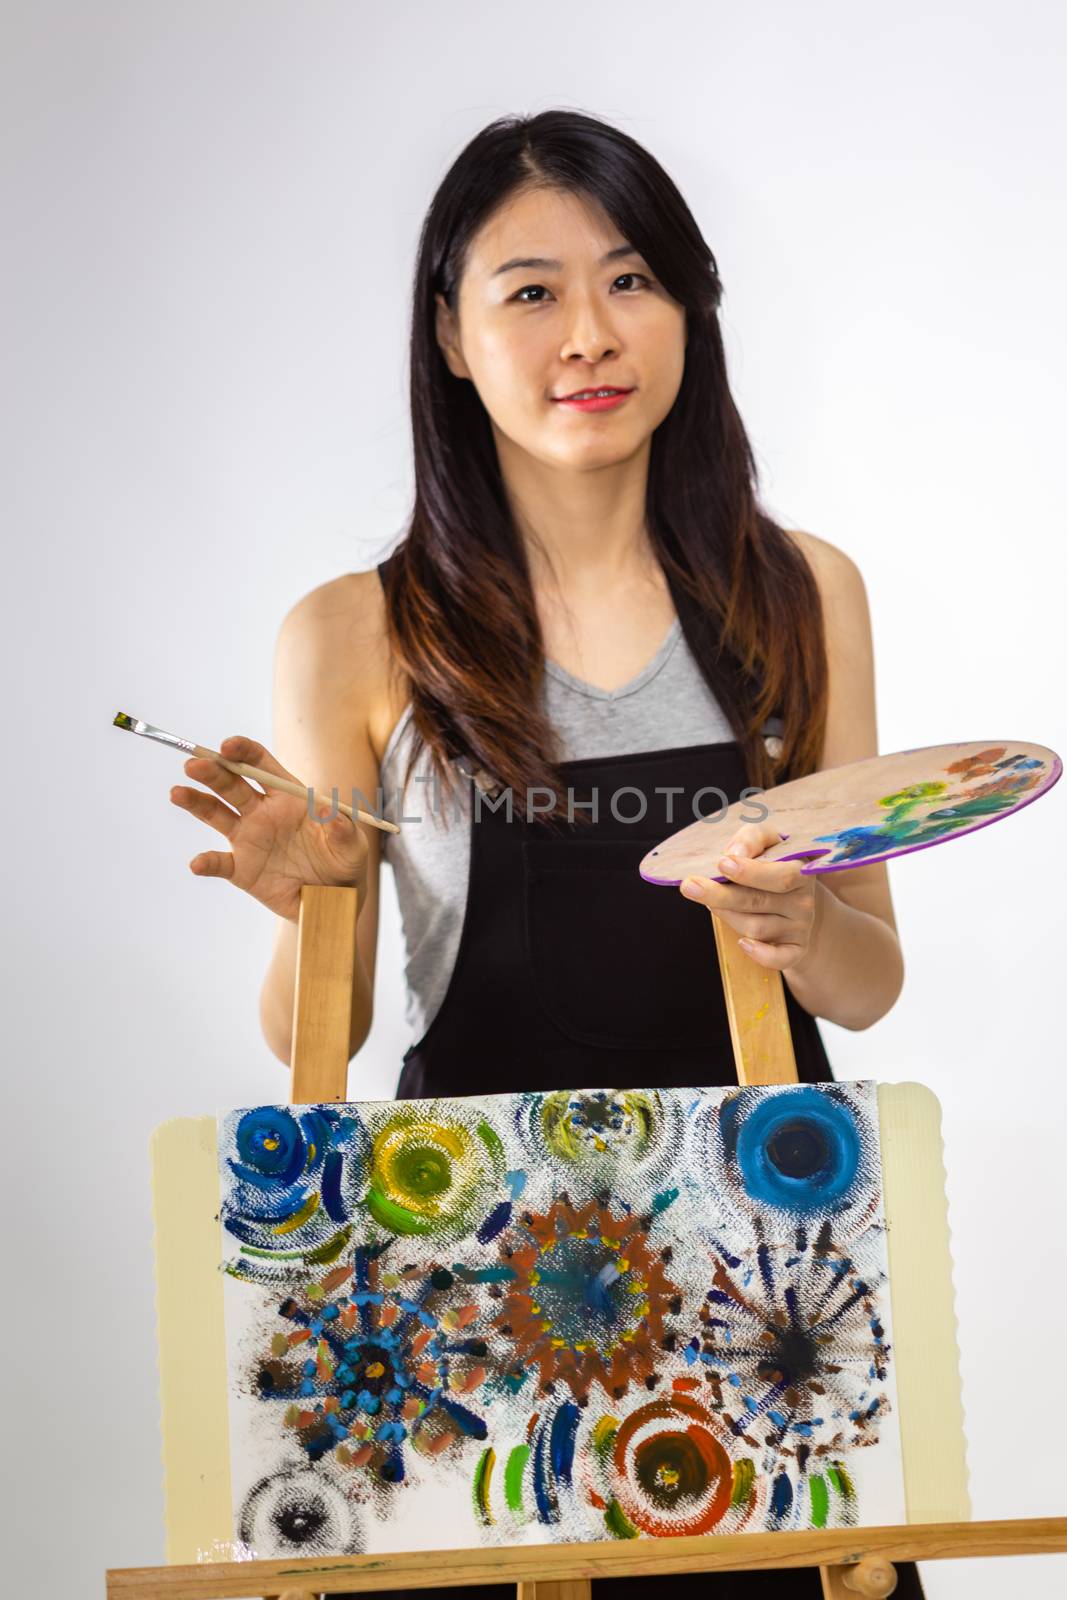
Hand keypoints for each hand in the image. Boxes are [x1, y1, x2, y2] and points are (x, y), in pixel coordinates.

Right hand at [168, 735, 369, 922]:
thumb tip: (331, 812)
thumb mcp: (352, 845)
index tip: (228, 746)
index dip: (243, 751)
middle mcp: (262, 812)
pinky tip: (198, 864)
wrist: (334, 902)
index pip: (260, 765)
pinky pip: (220, 864)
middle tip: (195, 764)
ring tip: (177, 793)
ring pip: (216, 815)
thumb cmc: (345, 863)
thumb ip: (343, 829)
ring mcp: (249, 839)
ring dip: (196, 802)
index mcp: (288, 797)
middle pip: (232, 784)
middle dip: (213, 771)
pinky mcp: (242, 870)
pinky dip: (207, 863)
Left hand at [678, 820, 820, 970]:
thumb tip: (733, 854)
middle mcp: (804, 901)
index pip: (781, 875)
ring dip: (727, 914)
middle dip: (721, 895)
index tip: (721, 863)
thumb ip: (751, 839)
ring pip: (755, 927)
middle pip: (759, 902)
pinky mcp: (794, 949)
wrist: (794, 895)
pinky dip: (761, 954)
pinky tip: (742, 943)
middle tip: (690, 886)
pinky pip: (779, 959)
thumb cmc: (773, 862)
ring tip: (710, 902)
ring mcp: (800, 927)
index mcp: (801, 871)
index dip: (751, 872)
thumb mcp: (768, 841)